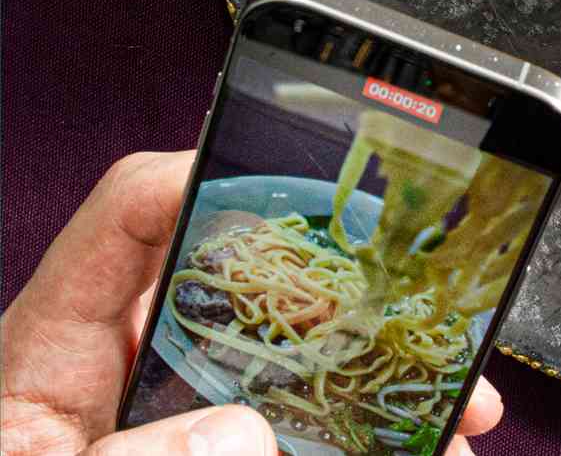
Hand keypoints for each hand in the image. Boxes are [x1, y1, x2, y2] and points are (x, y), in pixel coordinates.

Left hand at [0, 151, 506, 453]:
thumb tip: (242, 434)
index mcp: (58, 346)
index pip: (134, 213)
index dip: (209, 175)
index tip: (299, 190)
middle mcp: (129, 364)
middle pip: (246, 282)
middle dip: (347, 290)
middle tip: (414, 308)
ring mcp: (181, 415)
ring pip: (297, 365)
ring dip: (384, 376)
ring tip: (458, 400)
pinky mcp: (225, 445)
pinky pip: (307, 431)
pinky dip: (376, 435)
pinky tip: (431, 444)